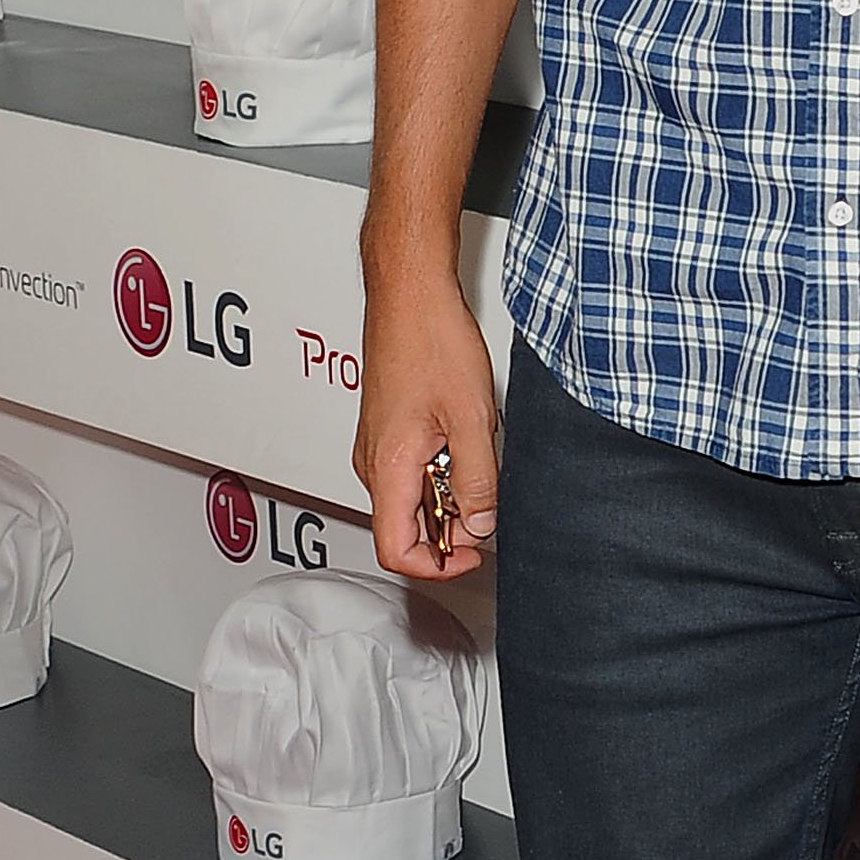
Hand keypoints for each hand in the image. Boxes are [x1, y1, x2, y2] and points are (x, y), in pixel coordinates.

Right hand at [354, 270, 500, 578]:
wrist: (410, 294)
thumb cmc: (431, 342)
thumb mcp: (472, 418)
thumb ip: (477, 481)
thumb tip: (479, 526)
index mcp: (387, 468)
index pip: (396, 550)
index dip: (437, 565)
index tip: (474, 554)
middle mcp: (372, 463)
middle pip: (403, 527)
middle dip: (447, 530)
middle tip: (487, 508)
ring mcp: (376, 445)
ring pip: (408, 497)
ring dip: (445, 497)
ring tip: (480, 464)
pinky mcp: (385, 429)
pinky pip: (408, 470)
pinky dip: (437, 471)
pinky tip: (465, 444)